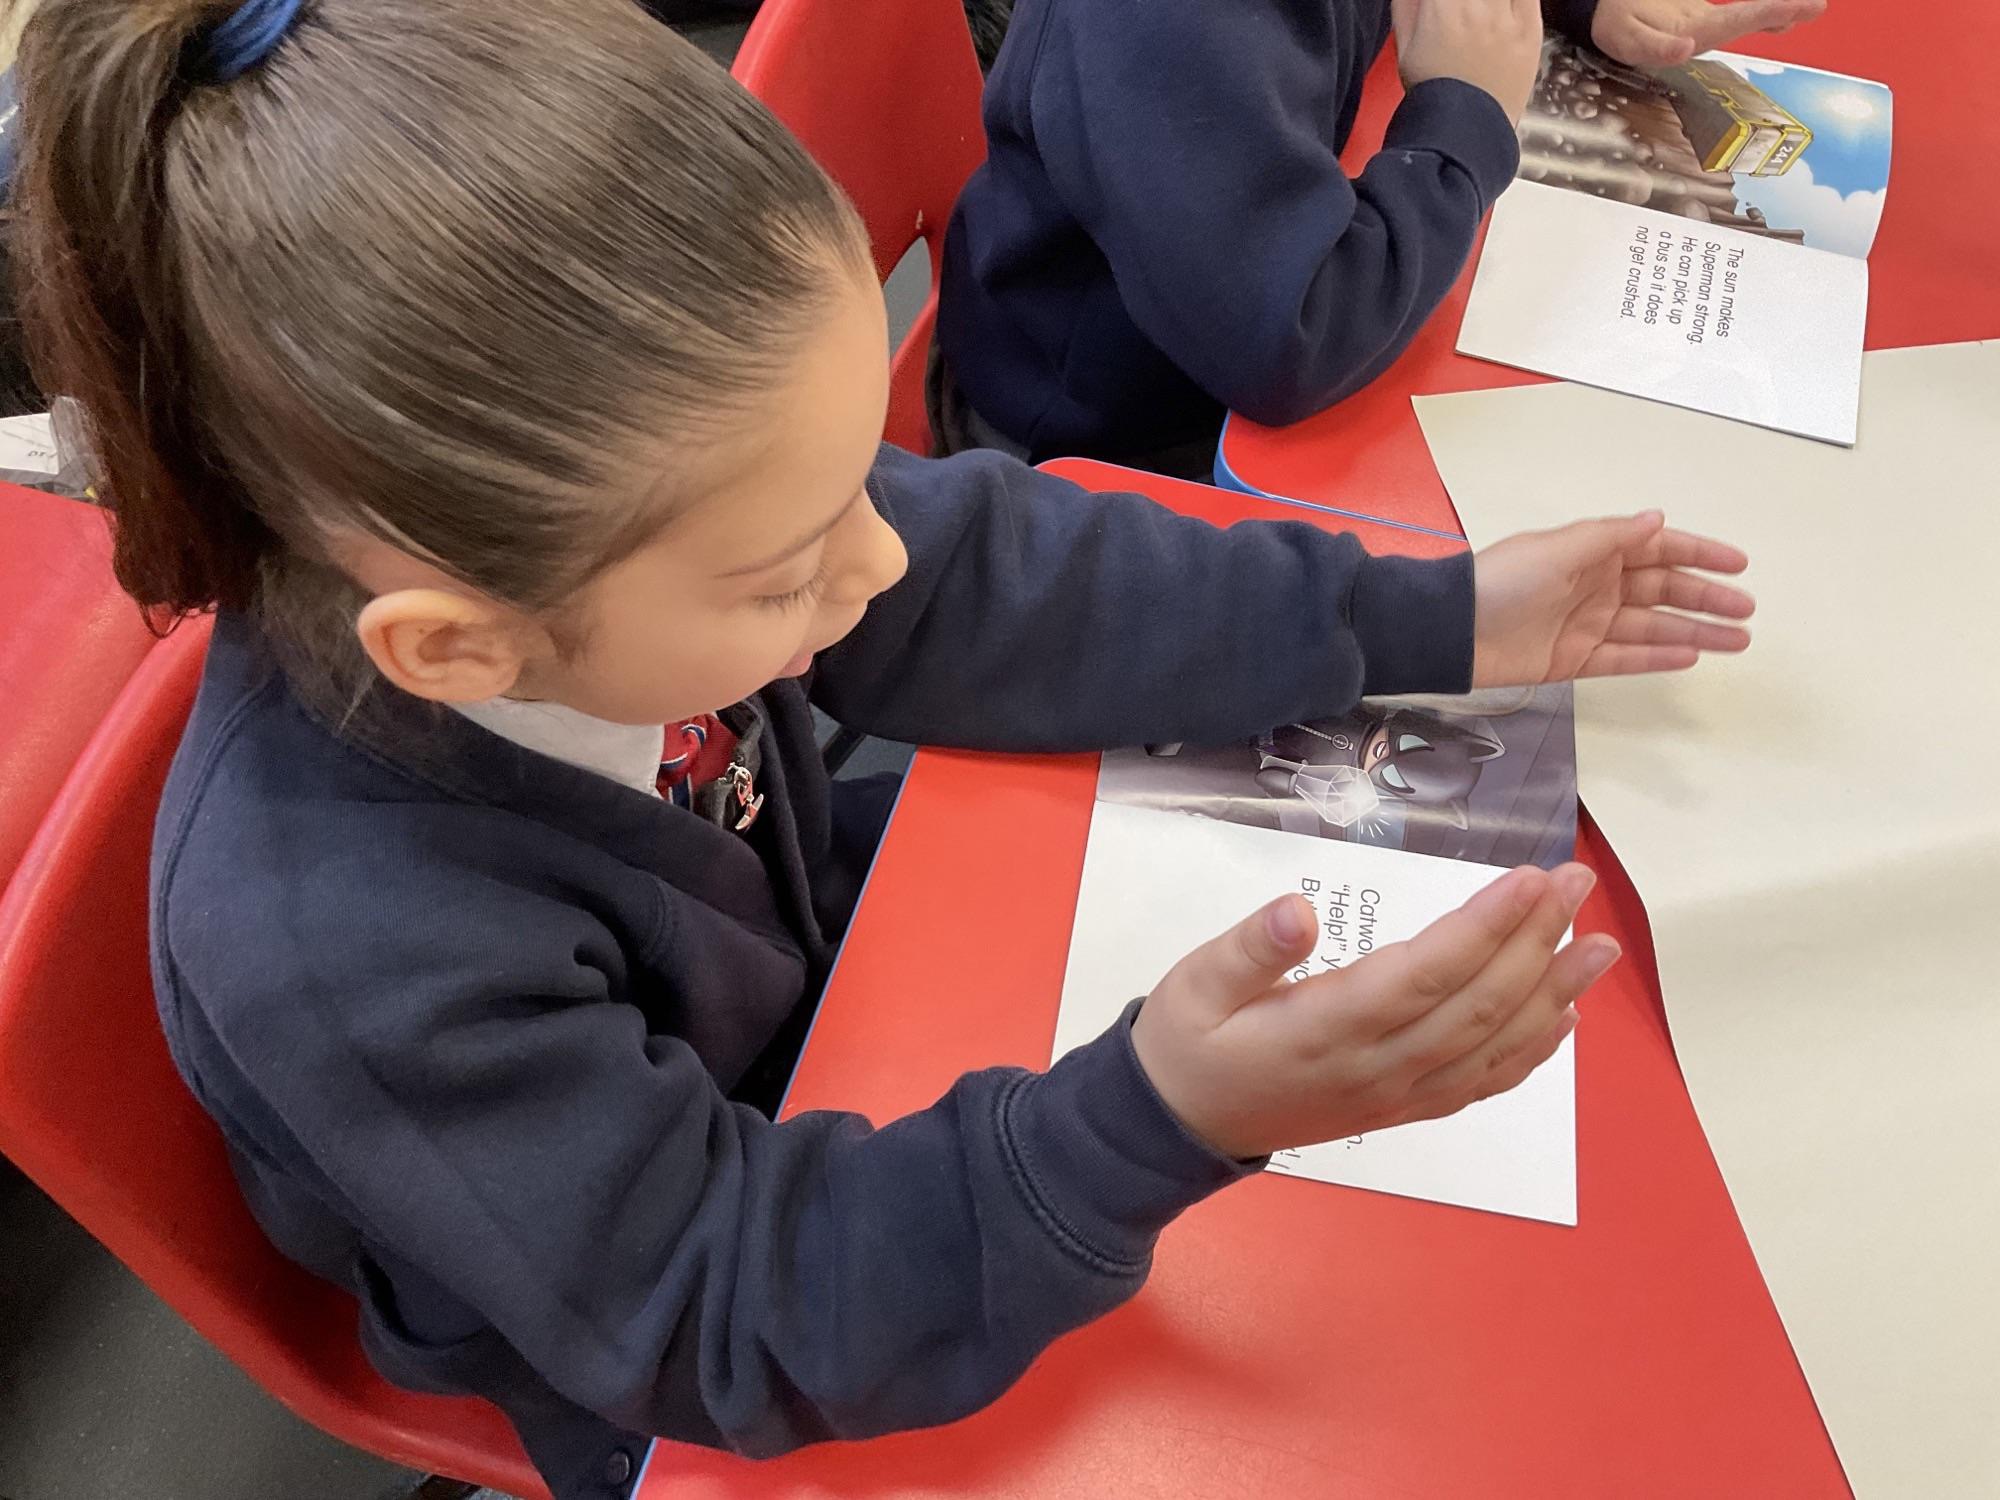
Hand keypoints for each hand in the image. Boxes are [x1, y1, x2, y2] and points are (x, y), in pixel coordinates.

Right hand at [1132, 865, 1614, 1159]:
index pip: (1424, 975)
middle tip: (1575, 881)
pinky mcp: (1401, 1108)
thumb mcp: (1194, 984)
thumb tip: (1297, 911)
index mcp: (1326, 1029)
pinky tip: (1563, 1015)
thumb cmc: (1187, 1042)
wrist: (1176, 1128)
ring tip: (1600, 945)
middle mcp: (1376, 1068)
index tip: (1529, 878)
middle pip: (1475, 1005)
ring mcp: (1395, 1094)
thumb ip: (1248, 950)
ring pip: (1491, 1047)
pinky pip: (1480, 1084)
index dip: (1484, 928)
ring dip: (1553, 993)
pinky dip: (1530, 1051)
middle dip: (1535, 941)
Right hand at [1392, 0, 1546, 124]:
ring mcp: (1507, 16)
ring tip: (1482, 11)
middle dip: (1464, 0)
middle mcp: (1477, 5)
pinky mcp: (1531, 29)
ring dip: (1488, 1)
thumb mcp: (1405, 47)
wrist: (1464, 129)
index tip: (1442, 3)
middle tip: (1461, 7)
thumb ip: (1406, 6)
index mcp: (1441, 8)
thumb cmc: (1430, 90)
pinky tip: (1503, 7)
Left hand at [1471, 511, 1751, 687]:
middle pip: (1663, 591)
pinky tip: (1691, 655)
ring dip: (1694, 632)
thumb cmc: (1501, 581)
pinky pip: (1624, 658)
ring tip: (1737, 640)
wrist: (1455, 631)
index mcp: (1593, 551)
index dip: (1699, 554)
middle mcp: (1595, 585)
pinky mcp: (1574, 659)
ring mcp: (1587, 624)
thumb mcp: (1559, 549)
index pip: (1658, 549)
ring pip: (1652, 628)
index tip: (1738, 564)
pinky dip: (1657, 657)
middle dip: (1706, 598)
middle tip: (1747, 610)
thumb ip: (1612, 537)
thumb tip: (1657, 519)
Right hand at [1591, 0, 1827, 68]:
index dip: (1761, 14)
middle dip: (1781, 14)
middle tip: (1816, 7)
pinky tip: (1786, 18)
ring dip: (1779, 16)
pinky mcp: (1703, 19)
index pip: (1730, 22)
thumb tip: (1686, 49)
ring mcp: (1704, 27)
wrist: (1602, 19)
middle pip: (1745, 21)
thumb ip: (1651, 45)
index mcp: (1685, 35)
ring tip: (1811, 8)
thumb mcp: (1622, 33)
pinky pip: (1739, 16)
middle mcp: (1700, 33)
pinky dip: (1764, 15)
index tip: (1790, 9)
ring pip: (1746, 20)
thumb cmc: (1612, 23)